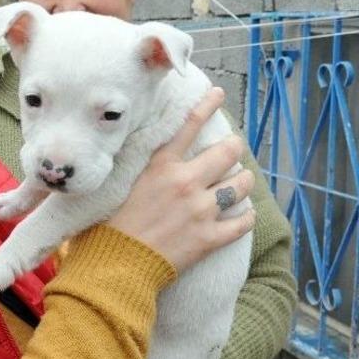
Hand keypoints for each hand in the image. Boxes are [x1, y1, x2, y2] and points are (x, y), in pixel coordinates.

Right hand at [108, 88, 255, 271]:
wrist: (117, 264)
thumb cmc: (112, 226)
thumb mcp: (125, 185)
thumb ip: (147, 169)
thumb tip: (157, 156)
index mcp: (162, 167)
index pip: (189, 126)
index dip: (207, 105)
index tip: (219, 93)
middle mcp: (185, 182)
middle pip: (227, 152)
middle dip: (234, 148)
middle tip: (234, 149)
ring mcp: (201, 210)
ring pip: (240, 184)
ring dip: (243, 181)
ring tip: (241, 182)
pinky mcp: (209, 238)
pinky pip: (242, 222)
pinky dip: (247, 216)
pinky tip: (245, 214)